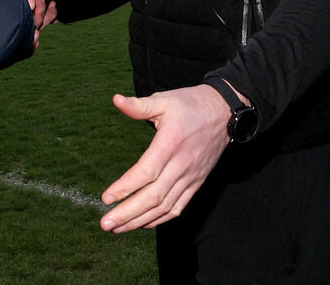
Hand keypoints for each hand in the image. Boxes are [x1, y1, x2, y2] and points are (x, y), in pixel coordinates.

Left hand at [99, 84, 231, 232]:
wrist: (224, 113)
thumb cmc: (190, 105)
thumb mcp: (164, 100)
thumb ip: (139, 106)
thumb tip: (116, 100)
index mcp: (170, 143)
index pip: (146, 172)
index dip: (126, 187)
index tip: (107, 198)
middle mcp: (181, 164)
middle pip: (154, 196)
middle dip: (128, 213)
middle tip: (105, 223)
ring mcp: (190, 176)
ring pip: (165, 206)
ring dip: (140, 220)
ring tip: (118, 228)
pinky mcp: (196, 183)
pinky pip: (178, 207)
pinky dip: (160, 219)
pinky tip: (143, 223)